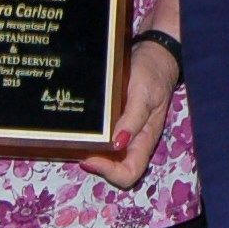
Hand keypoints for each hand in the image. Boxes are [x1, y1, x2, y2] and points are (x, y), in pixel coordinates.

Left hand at [82, 37, 178, 188]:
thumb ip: (133, 118)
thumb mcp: (143, 94)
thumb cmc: (152, 73)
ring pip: (107, 157)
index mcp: (145, 139)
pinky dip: (91, 140)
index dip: (110, 172)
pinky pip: (103, 139)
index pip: (130, 172)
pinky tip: (80, 130)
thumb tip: (117, 144)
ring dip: (91, 154)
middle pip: (116, 170)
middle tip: (79, 149)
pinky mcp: (116, 123)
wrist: (153, 55)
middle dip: (97, 165)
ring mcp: (125, 134)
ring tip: (76, 141)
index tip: (90, 158)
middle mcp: (134, 142)